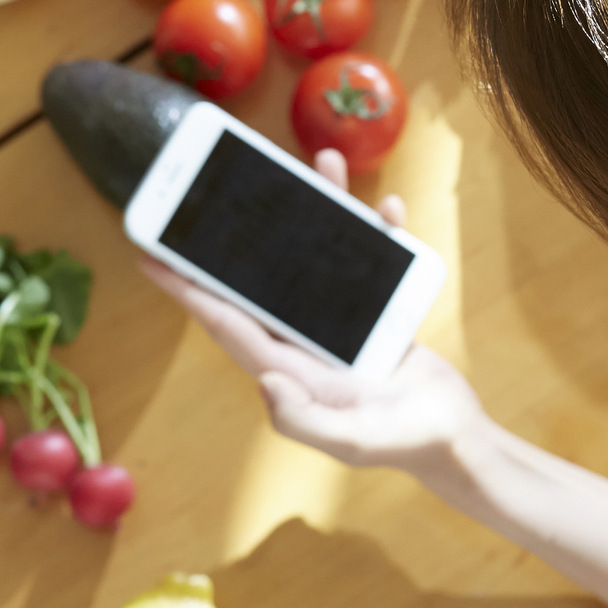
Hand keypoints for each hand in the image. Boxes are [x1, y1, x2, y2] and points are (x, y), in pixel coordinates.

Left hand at [140, 147, 485, 474]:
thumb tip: (266, 381)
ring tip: (324, 164)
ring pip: (320, 253)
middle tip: (224, 185)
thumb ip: (305, 419)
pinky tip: (387, 209)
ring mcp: (340, 322)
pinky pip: (371, 259)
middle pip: (267, 274)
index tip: (153, 257)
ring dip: (321, 208)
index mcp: (289, 369)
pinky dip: (379, 232)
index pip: (229, 320)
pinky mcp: (376, 309)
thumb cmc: (402, 443)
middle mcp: (305, 341)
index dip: (189, 290)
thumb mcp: (352, 441)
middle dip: (247, 231)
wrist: (454, 438)